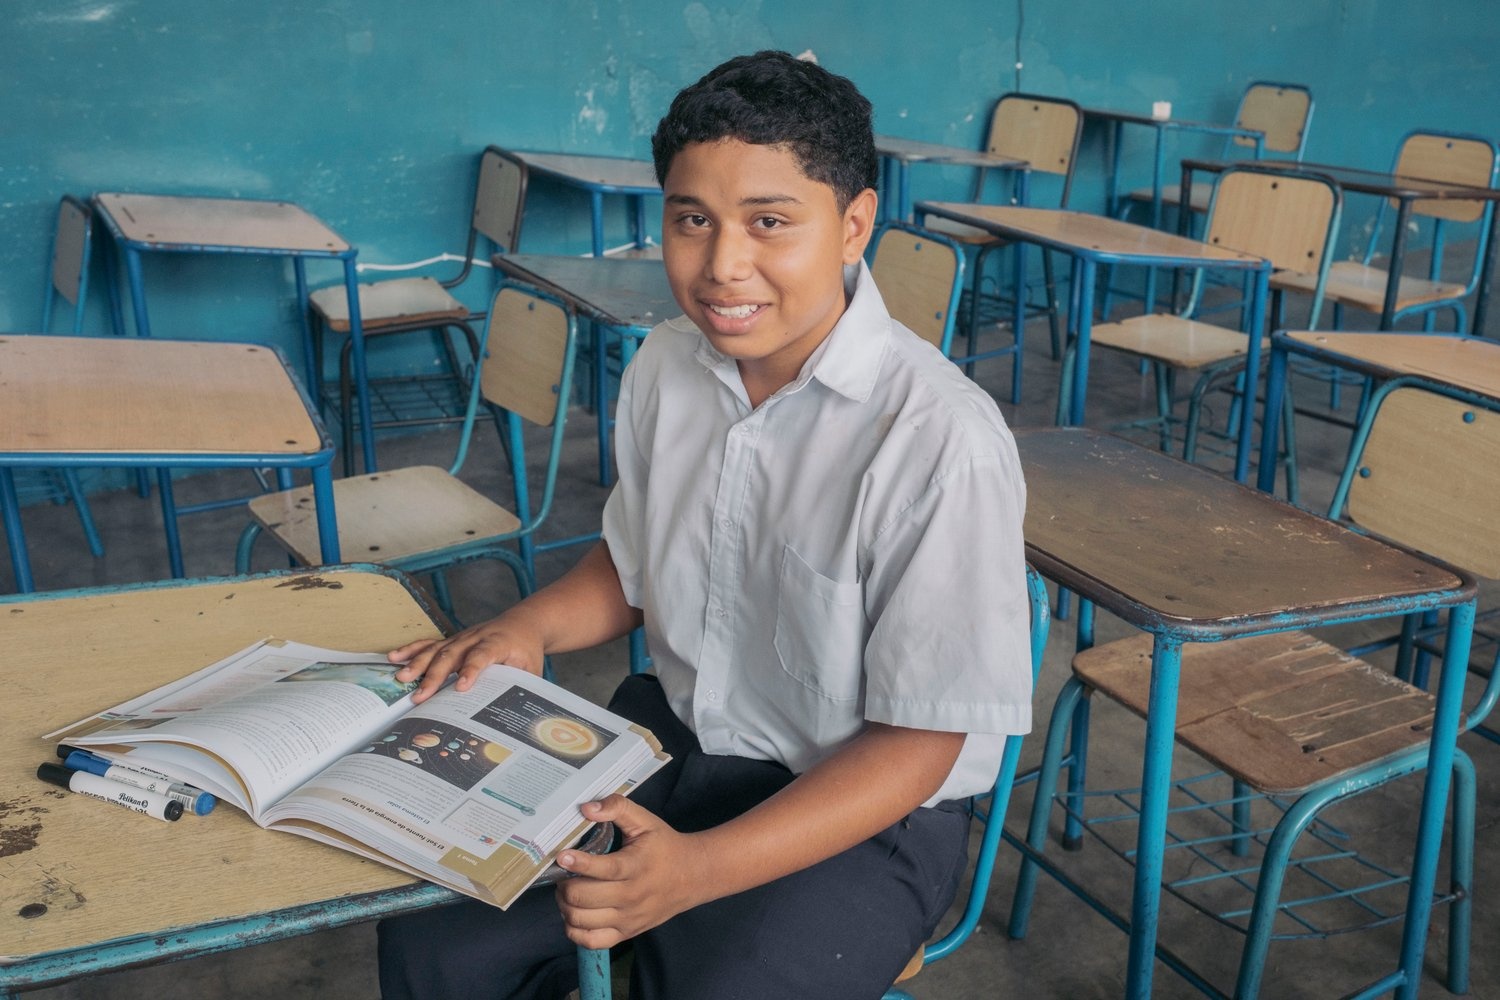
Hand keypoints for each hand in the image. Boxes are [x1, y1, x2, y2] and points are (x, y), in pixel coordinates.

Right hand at [387, 615, 544, 702]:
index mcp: (499, 642)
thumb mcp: (532, 669)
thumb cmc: (527, 650)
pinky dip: (411, 650)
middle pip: (453, 654)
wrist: (524, 623)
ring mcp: (462, 638)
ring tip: (402, 679)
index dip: (471, 670)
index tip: (461, 687)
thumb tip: (513, 716)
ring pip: (437, 649)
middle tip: (420, 696)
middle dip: (435, 676)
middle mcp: (476, 637)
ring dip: (418, 664)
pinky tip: (394, 658)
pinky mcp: (453, 640)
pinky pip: (430, 644)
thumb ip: (521, 687)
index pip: (482, 655)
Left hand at [554, 796, 710, 948]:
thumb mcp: (645, 821)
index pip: (603, 870)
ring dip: (565, 905)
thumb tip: (587, 808)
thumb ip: (617, 807)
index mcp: (636, 866)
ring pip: (581, 920)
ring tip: (568, 890)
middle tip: (563, 874)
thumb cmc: (664, 846)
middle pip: (583, 898)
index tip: (562, 856)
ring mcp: (628, 918)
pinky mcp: (626, 933)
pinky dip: (574, 929)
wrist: (693, 876)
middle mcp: (632, 896)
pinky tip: (575, 912)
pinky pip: (590, 941)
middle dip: (564, 884)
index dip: (577, 863)